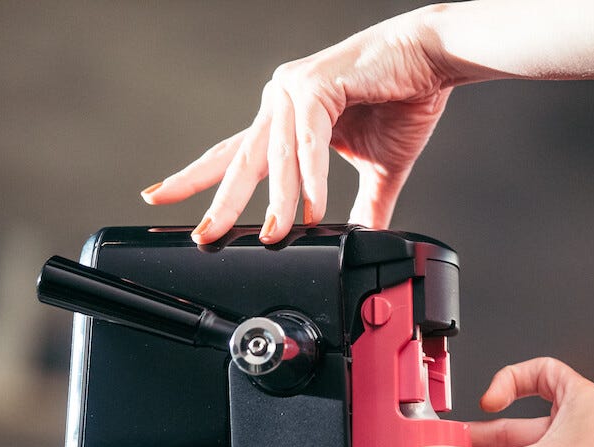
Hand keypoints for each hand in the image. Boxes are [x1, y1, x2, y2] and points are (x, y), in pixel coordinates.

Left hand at [140, 7, 459, 244]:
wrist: (431, 61)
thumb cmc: (404, 100)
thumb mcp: (378, 168)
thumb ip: (363, 204)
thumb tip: (362, 237)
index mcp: (286, 119)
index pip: (235, 156)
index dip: (199, 179)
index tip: (162, 197)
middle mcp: (280, 101)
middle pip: (242, 161)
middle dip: (222, 202)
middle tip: (204, 235)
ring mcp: (293, 90)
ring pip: (276, 158)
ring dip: (279, 202)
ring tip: (277, 235)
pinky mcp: (314, 85)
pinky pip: (308, 142)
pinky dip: (311, 178)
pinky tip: (313, 207)